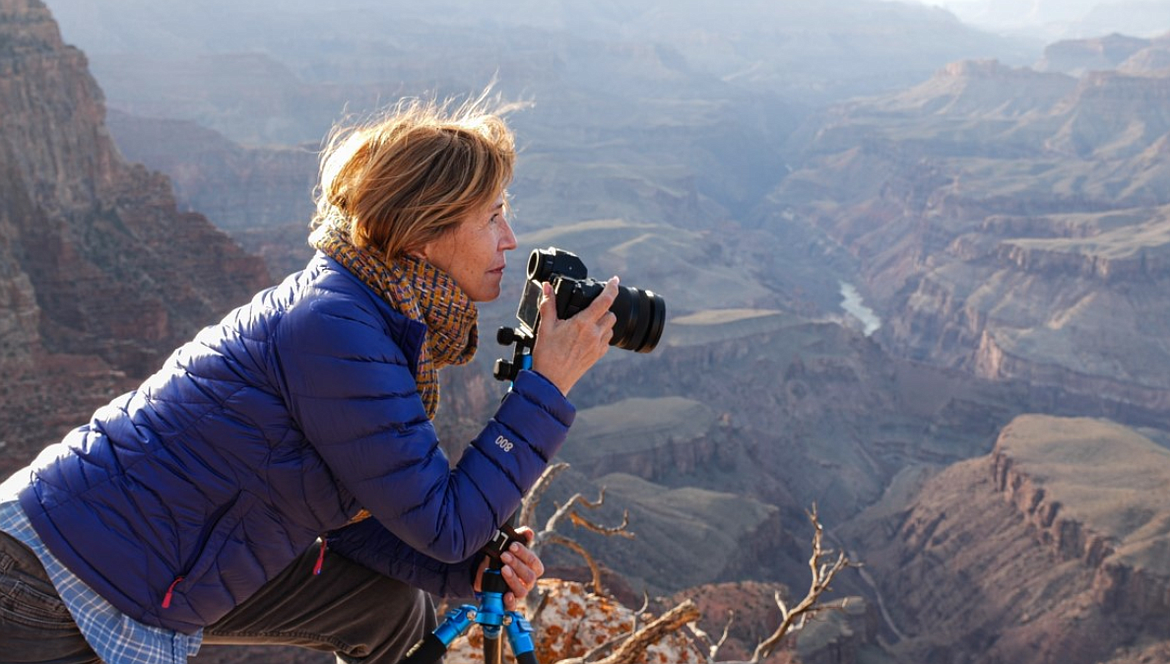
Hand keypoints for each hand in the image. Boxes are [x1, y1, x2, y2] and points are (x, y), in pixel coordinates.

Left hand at [473, 527, 544, 609]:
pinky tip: (505, 595)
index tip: (512, 546)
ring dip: (513, 579)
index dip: (525, 554)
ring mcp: (518, 592)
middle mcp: (527, 582)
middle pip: (529, 576)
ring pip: (522, 591)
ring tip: (503, 569)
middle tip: (504, 555)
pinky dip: (510, 602)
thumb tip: (529, 532)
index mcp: (532, 569)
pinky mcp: (507, 602)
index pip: (534, 563)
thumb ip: (519, 538)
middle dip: (516, 564)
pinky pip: (513, 606)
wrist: (483, 570)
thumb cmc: (501, 557)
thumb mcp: (508, 546)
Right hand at [530, 276, 618, 395]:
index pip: (605, 301)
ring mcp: (598, 346)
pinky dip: (602, 335)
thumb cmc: (547, 355)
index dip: (612, 288)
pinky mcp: (598, 356)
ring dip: (603, 322)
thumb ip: (549, 304)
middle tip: (590, 309)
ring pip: (611, 328)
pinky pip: (607, 341)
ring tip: (588, 323)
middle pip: (610, 314)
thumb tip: (547, 287)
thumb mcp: (545, 327)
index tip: (615, 280)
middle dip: (603, 308)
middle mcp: (594, 334)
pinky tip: (588, 337)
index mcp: (583, 323)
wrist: (551, 381)